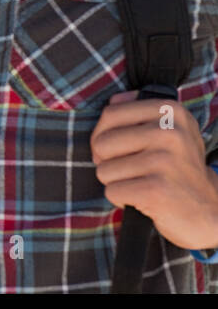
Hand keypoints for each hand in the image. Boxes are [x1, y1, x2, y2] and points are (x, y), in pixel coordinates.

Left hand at [91, 90, 217, 251]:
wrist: (207, 208)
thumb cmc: (176, 167)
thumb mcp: (169, 129)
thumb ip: (139, 110)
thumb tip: (114, 100)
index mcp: (170, 111)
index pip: (110, 113)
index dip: (104, 134)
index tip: (120, 147)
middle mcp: (170, 132)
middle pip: (101, 142)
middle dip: (107, 160)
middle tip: (132, 169)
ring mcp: (164, 161)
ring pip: (104, 169)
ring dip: (116, 181)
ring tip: (142, 182)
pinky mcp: (156, 189)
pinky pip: (112, 191)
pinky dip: (122, 199)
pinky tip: (144, 198)